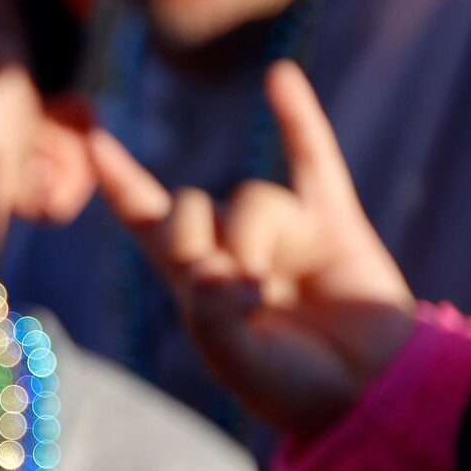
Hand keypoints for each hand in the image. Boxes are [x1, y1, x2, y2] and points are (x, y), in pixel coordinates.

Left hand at [89, 61, 415, 440]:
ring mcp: (286, 231)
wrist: (375, 391)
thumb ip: (214, 317)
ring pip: (251, 199)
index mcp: (198, 284)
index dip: (121, 184)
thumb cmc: (300, 389)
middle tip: (235, 293)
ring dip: (254, 239)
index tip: (94, 139)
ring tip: (269, 288)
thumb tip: (215, 263)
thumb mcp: (240, 365)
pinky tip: (280, 78)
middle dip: (198, 237)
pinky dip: (298, 118)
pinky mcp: (334, 223)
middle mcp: (235, 247)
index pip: (148, 222)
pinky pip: (314, 160)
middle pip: (192, 205)